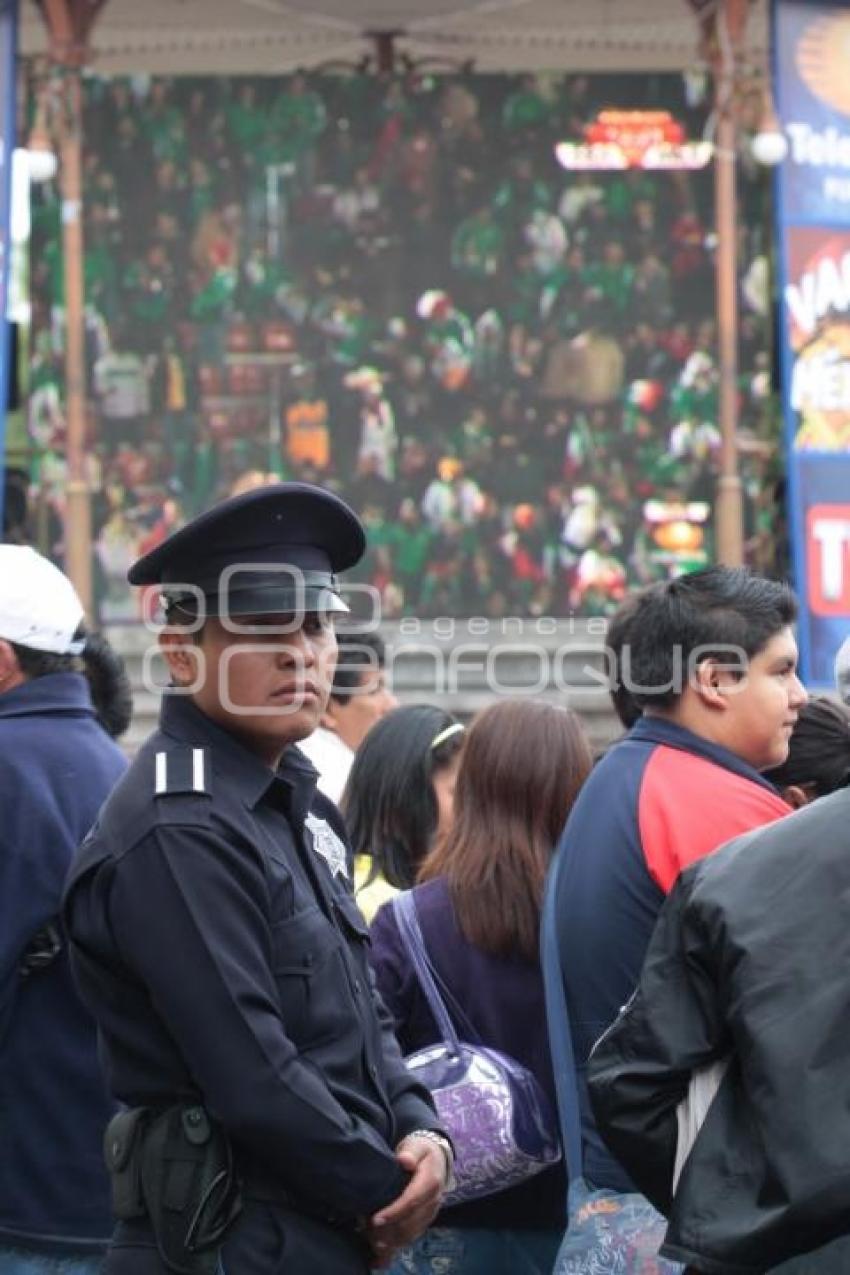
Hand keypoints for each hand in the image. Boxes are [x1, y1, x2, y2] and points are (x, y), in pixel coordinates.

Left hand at [365, 1137, 445, 1265]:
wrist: (436, 1159)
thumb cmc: (421, 1151)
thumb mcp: (416, 1145)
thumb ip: (411, 1152)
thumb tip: (404, 1160)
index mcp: (431, 1182)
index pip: (412, 1201)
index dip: (394, 1212)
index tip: (375, 1220)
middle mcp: (433, 1202)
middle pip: (411, 1223)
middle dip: (388, 1231)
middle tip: (366, 1233)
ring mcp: (430, 1214)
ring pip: (411, 1234)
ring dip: (391, 1241)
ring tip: (370, 1242)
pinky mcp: (425, 1221)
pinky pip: (411, 1237)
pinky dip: (395, 1244)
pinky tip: (379, 1250)